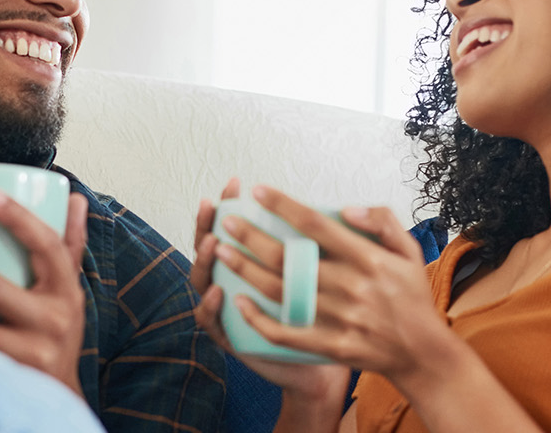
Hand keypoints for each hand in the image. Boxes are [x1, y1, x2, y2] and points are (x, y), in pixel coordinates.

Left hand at [0, 189, 89, 392]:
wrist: (53, 395)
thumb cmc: (52, 330)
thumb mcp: (65, 289)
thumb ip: (69, 244)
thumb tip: (74, 197)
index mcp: (67, 290)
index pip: (47, 245)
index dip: (19, 218)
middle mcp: (56, 320)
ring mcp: (34, 350)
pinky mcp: (9, 374)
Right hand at [191, 178, 351, 400]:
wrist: (320, 365)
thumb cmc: (325, 318)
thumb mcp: (329, 277)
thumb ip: (334, 245)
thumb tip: (348, 211)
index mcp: (255, 262)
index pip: (235, 226)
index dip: (231, 204)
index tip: (235, 185)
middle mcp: (234, 281)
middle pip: (209, 246)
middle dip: (207, 224)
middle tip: (213, 208)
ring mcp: (227, 308)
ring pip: (203, 280)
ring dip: (204, 260)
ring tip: (212, 244)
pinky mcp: (228, 336)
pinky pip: (211, 321)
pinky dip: (210, 306)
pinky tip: (218, 293)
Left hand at [215, 184, 447, 384]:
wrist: (423, 353)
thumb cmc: (413, 297)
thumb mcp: (410, 251)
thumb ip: (383, 221)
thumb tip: (347, 209)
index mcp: (368, 259)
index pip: (316, 225)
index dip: (282, 205)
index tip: (257, 191)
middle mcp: (351, 287)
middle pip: (289, 258)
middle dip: (251, 236)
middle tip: (227, 221)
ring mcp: (340, 318)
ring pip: (280, 291)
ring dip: (245, 270)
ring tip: (221, 252)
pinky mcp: (331, 345)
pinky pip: (286, 332)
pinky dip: (258, 318)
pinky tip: (238, 301)